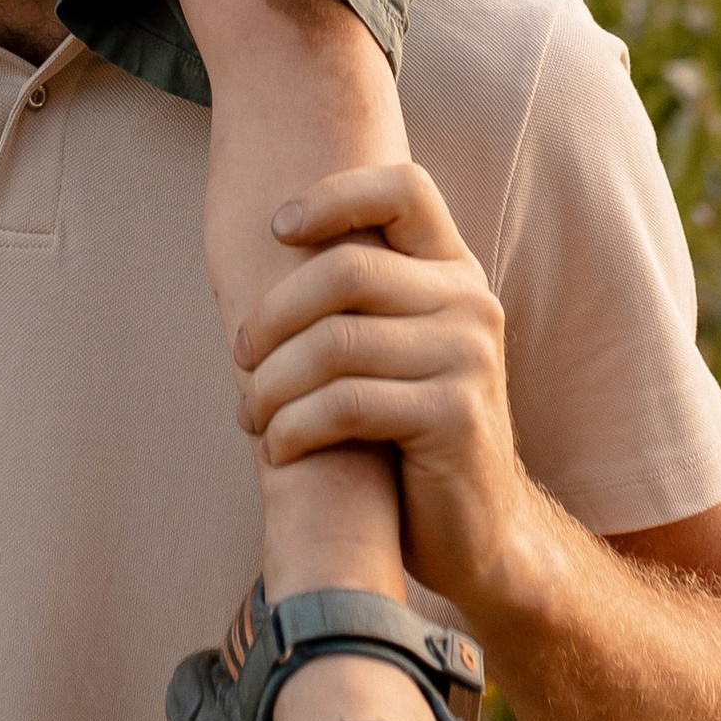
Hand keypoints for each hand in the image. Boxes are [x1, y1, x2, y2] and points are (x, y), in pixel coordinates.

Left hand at [233, 164, 537, 628]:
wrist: (479, 531)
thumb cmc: (410, 433)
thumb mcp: (395, 349)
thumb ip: (357, 299)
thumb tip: (258, 250)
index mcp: (455, 270)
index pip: (404, 189)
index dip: (334, 195)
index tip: (277, 229)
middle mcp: (471, 301)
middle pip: (346, 270)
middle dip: (272, 315)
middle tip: (240, 358)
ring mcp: (470, 357)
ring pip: (335, 343)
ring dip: (271, 384)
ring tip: (251, 415)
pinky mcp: (456, 416)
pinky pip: (346, 404)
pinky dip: (294, 427)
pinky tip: (278, 449)